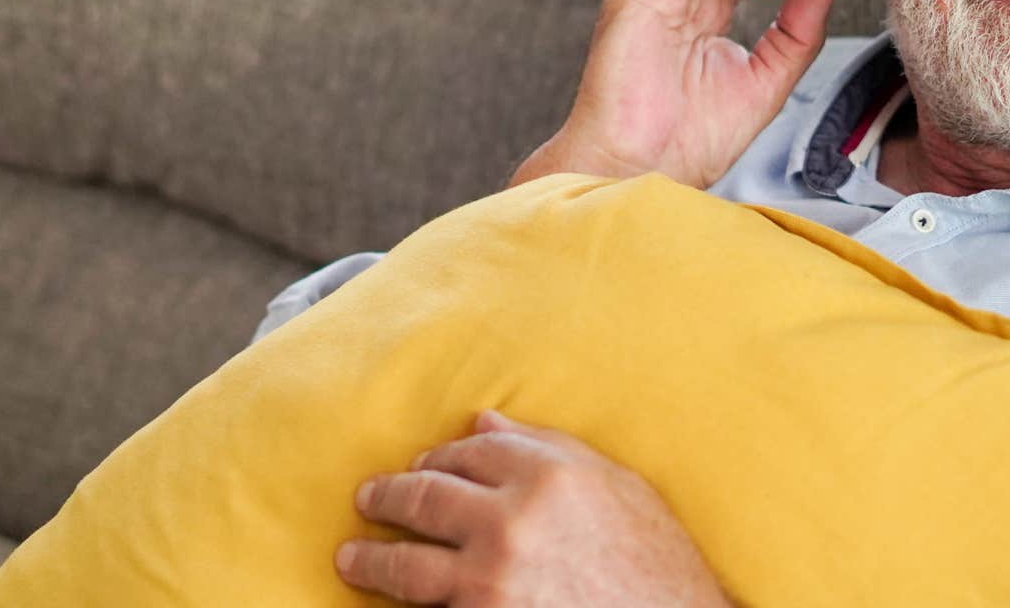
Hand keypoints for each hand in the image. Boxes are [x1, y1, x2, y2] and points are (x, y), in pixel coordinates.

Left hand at [338, 410, 732, 607]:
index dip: (438, 456)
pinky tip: (391, 605)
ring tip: (352, 559)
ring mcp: (491, 582)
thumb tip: (482, 421)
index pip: (468, 450)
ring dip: (371, 562)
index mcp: (548, 474)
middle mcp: (511, 521)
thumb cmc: (657, 561)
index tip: (422, 466)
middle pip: (424, 497)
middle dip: (387, 498)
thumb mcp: (616, 487)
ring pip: (407, 566)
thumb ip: (549, 447)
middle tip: (368, 501)